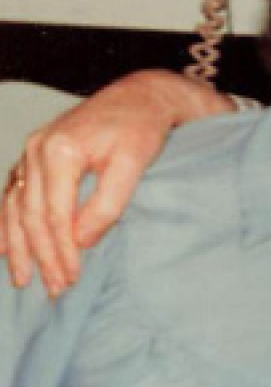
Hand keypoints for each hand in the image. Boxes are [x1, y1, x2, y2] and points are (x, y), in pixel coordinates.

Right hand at [0, 70, 231, 295]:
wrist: (140, 98)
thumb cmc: (141, 129)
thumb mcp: (134, 164)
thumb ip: (108, 202)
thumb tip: (82, 241)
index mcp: (59, 150)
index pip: (53, 214)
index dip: (61, 251)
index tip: (71, 278)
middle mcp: (37, 149)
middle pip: (31, 215)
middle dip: (41, 256)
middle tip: (54, 289)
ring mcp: (32, 152)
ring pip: (16, 207)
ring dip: (19, 246)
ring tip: (23, 278)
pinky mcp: (35, 156)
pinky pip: (12, 194)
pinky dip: (6, 222)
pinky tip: (3, 246)